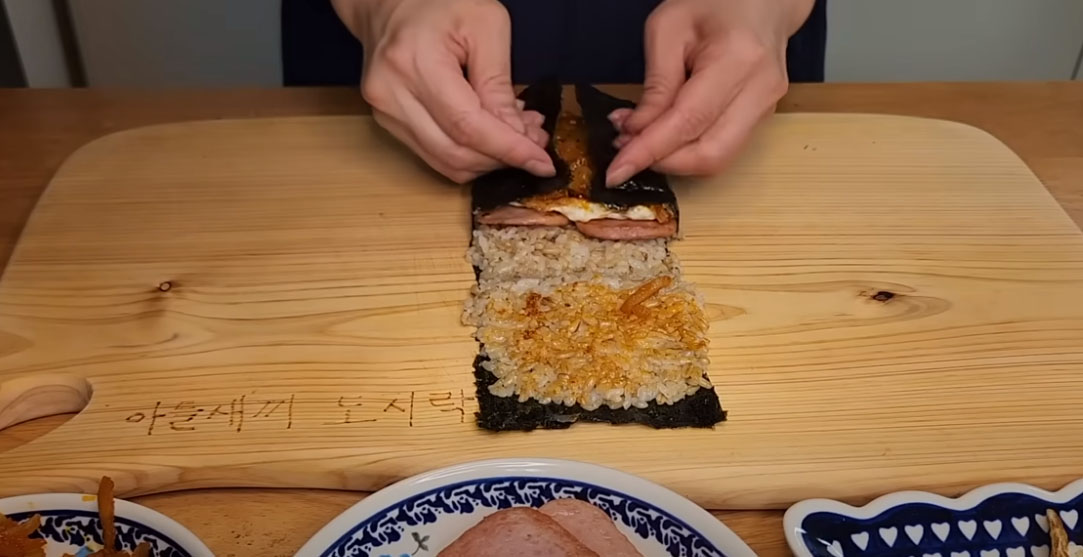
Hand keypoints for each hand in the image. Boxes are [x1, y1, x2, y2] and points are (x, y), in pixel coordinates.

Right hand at [332, 0, 554, 182]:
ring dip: (487, 160)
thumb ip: (499, 82)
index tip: (541, 162)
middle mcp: (391, 94)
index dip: (508, 149)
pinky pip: (433, 154)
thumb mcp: (486, 25)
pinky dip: (468, 153)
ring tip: (517, 137)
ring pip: (444, 162)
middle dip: (501, 157)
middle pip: (455, 152)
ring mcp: (385, 112)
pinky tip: (490, 134)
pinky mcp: (388, 122)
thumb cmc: (439, 3)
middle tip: (536, 144)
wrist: (389, 2)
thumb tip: (518, 133)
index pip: (467, 125)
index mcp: (415, 62)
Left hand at [606, 0, 813, 184]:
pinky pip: (723, 148)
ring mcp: (767, 107)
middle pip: (709, 153)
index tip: (615, 171)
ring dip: (673, 159)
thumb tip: (635, 133)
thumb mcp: (668, 29)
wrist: (762, 0)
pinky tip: (665, 134)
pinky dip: (688, 150)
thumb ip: (655, 85)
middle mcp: (761, 90)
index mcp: (738, 60)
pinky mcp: (763, 118)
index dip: (649, 151)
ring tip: (641, 139)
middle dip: (662, 162)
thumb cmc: (712, 3)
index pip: (688, 121)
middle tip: (625, 149)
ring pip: (718, 159)